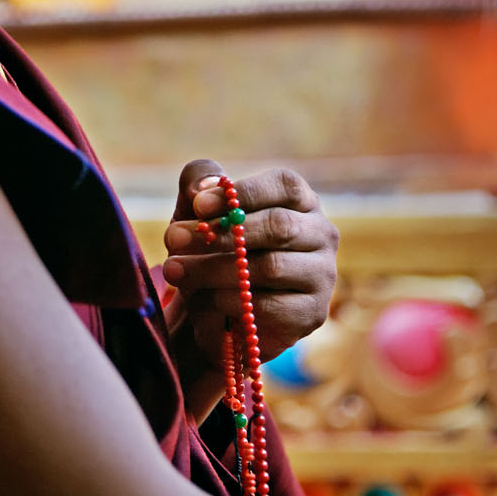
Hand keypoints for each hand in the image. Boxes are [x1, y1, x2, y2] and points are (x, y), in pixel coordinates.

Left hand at [162, 160, 337, 376]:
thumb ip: (198, 181)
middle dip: (222, 232)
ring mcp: (322, 276)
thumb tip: (202, 188)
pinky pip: (268, 306)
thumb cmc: (211, 247)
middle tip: (174, 238)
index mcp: (299, 200)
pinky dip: (229, 302)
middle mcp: (320, 234)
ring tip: (174, 270)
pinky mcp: (311, 314)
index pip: (285, 185)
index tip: (197, 204)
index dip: (241, 192)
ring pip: (270, 267)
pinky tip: (206, 300)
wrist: (214, 310)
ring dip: (213, 269)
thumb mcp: (198, 210)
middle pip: (279, 226)